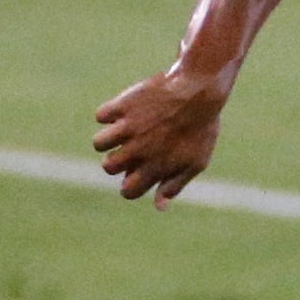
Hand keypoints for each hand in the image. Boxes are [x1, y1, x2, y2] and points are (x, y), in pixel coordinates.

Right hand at [93, 68, 229, 205]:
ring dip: (108, 138)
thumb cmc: (200, 130)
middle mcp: (138, 150)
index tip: (136, 175)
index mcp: (155, 167)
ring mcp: (128, 128)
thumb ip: (174, 185)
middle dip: (116, 161)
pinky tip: (126, 110)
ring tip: (124, 130)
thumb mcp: (195, 162)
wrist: (198, 93)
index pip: (128, 191)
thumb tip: (159, 206)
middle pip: (108, 167)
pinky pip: (101, 116)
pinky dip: (110, 113)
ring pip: (98, 143)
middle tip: (131, 148)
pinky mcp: (122, 107)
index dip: (130, 186)